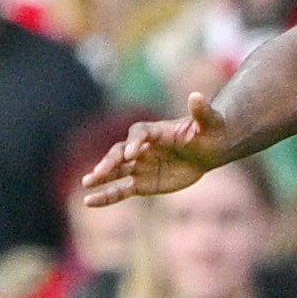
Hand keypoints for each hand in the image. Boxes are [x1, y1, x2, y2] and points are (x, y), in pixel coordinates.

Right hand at [83, 93, 230, 204]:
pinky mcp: (141, 183)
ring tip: (86, 183)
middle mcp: (141, 147)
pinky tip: (90, 202)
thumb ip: (201, 111)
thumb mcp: (210, 122)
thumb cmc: (210, 132)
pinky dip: (106, 196)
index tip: (133, 153)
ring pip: (116, 171)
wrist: (209, 150)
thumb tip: (197, 95)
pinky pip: (120, 190)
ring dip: (101, 176)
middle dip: (110, 161)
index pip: (139, 134)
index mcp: (154, 131)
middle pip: (120, 152)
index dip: (135, 142)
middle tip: (100, 171)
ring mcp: (139, 165)